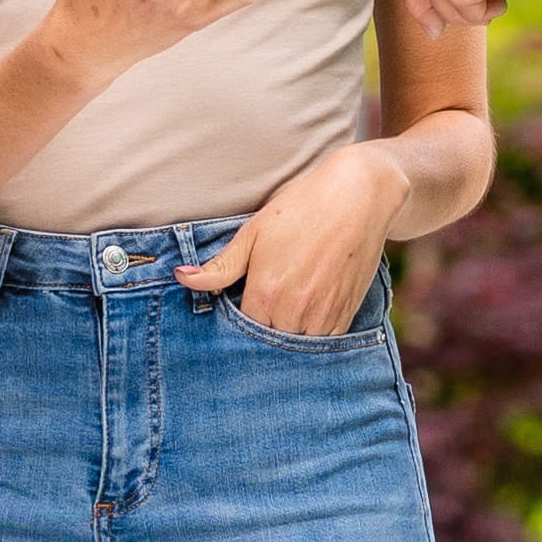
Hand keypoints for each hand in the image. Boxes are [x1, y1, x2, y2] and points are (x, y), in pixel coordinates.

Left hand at [194, 140, 403, 331]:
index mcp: (266, 293)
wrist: (358, 196)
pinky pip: (323, 341)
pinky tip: (308, 311)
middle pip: (267, 341)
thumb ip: (220, 266)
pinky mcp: (346, 315)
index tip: (240, 305)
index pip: (240, 329)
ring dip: (287, 334)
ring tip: (285, 308)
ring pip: (296, 346)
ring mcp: (323, 316)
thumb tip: (182, 278)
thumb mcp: (254, 233)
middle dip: (261, 330)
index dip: (236, 320)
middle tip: (264, 304)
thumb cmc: (301, 208)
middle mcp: (294, 311)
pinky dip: (312, 333)